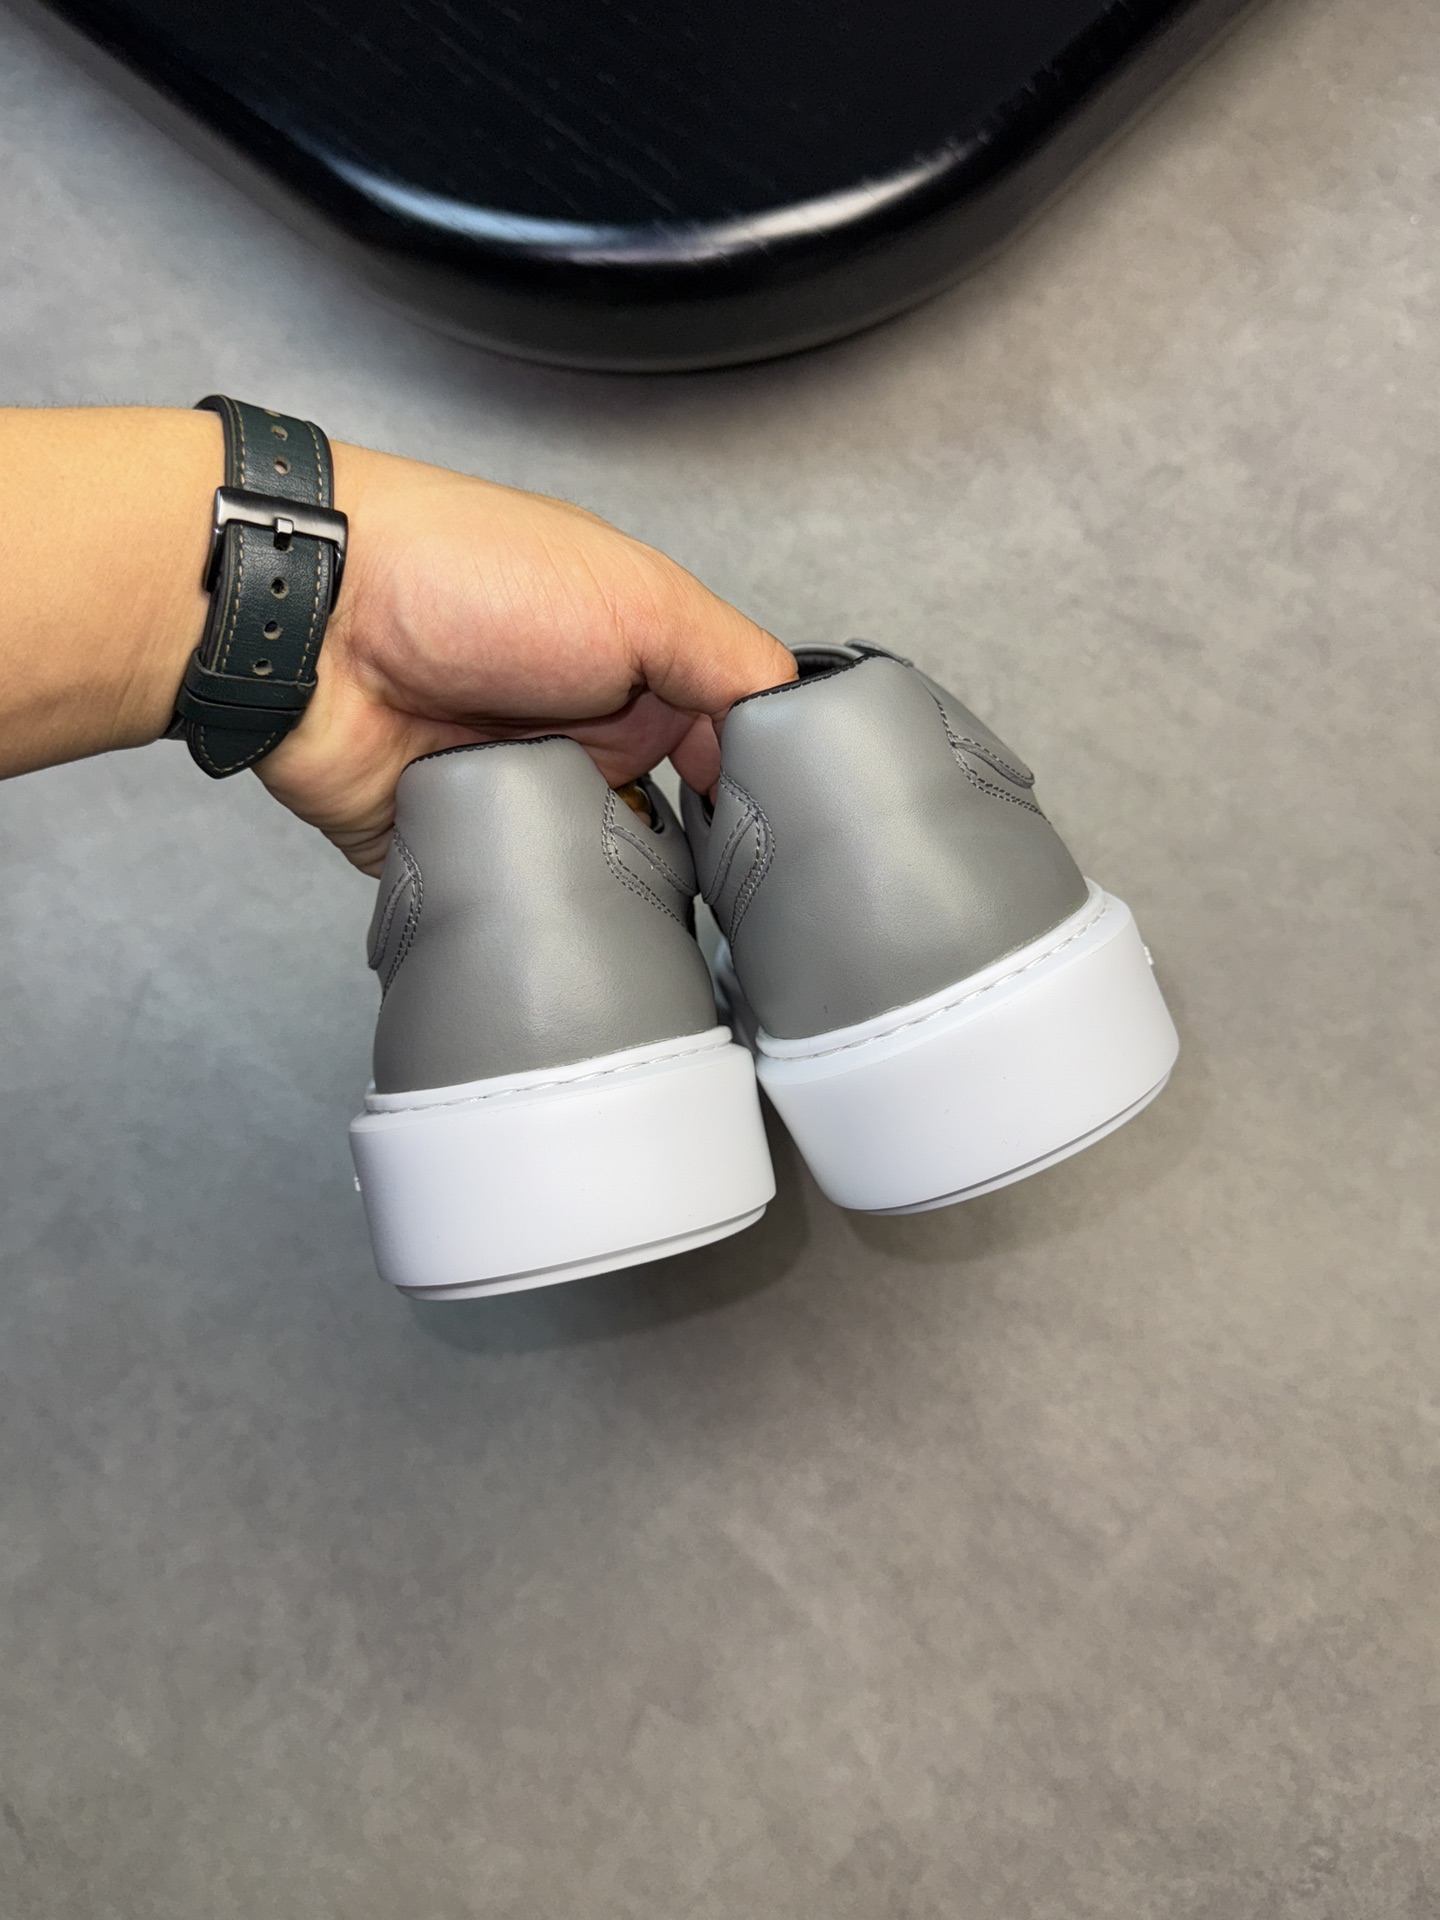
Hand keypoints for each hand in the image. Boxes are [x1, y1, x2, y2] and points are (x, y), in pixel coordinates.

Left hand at [255, 444, 796, 873]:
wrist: (312, 619)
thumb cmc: (468, 577)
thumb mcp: (639, 596)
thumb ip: (729, 662)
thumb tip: (796, 731)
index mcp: (626, 669)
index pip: (714, 749)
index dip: (743, 797)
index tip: (771, 853)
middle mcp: (570, 733)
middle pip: (655, 827)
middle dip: (675, 864)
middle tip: (703, 901)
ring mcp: (504, 792)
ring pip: (580, 878)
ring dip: (595, 891)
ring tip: (621, 914)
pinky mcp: (436, 845)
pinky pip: (492, 902)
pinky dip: (512, 914)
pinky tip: (543, 931)